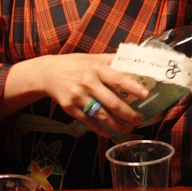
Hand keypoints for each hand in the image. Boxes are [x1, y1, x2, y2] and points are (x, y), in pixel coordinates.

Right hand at [1, 53, 148, 137]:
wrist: (46, 73)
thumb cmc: (74, 64)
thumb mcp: (92, 57)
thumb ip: (111, 60)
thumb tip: (134, 60)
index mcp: (96, 68)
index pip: (118, 79)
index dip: (133, 87)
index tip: (145, 94)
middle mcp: (88, 83)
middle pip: (112, 102)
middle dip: (128, 113)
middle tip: (140, 119)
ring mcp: (78, 97)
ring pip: (101, 115)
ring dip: (117, 125)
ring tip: (129, 128)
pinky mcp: (70, 108)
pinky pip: (89, 122)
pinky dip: (100, 129)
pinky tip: (110, 133)